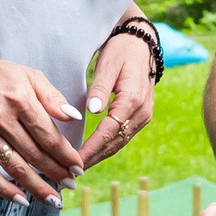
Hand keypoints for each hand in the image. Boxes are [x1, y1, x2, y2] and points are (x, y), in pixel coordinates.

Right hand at [0, 47, 84, 202]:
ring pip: (13, 167)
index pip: (48, 136)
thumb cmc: (0, 76)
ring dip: (36, 187)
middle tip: (71, 185)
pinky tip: (22, 199)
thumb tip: (74, 117)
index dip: (65, 155)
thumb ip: (53, 98)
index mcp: (19, 100)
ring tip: (53, 200)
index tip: (78, 167)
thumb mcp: (30, 76)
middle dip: (56, 173)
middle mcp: (0, 117)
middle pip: (34, 154)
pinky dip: (5, 190)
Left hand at [79, 32, 155, 168]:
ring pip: (119, 143)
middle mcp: (141, 112)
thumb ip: (100, 89)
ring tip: (78, 168)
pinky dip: (107, 147)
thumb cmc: (121, 51)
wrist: (142, 44)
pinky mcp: (141, 117)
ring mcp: (143, 116)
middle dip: (93, 158)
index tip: (74, 160)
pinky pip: (122, 137)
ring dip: (100, 156)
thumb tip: (92, 111)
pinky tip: (92, 154)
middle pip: (114, 143)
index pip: (108, 131)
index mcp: (133, 100)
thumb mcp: (108, 64)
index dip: (91, 148)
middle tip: (71, 171)